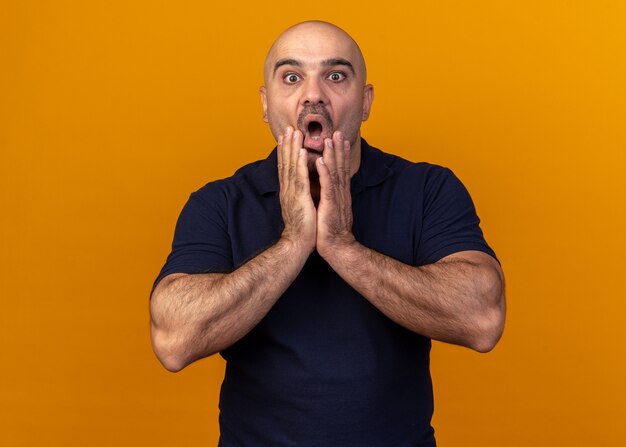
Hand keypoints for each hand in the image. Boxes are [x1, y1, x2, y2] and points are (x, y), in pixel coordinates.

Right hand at [277, 127, 316, 253]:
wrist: (299, 243)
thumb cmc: (302, 227)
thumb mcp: (300, 206)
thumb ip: (299, 194)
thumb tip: (301, 185)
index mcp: (288, 191)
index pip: (285, 167)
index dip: (285, 151)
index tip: (285, 137)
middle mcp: (287, 189)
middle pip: (286, 162)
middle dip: (287, 144)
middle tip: (287, 128)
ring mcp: (292, 193)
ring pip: (291, 166)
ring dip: (292, 148)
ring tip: (294, 132)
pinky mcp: (299, 198)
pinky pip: (300, 177)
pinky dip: (300, 164)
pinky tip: (302, 152)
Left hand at [315, 131, 355, 258]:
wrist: (336, 247)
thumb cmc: (331, 229)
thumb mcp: (332, 209)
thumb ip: (332, 196)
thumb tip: (328, 187)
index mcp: (339, 193)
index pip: (340, 170)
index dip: (340, 154)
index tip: (339, 139)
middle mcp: (340, 193)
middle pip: (340, 166)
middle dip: (338, 149)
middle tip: (338, 132)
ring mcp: (336, 198)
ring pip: (335, 172)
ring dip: (333, 155)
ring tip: (330, 139)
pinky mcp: (331, 205)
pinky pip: (328, 186)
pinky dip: (325, 173)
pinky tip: (322, 161)